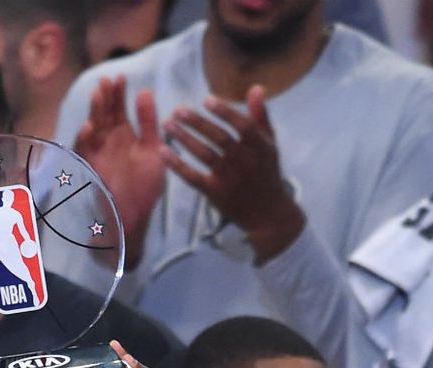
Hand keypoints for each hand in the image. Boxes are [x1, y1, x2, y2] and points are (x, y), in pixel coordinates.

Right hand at [72, 77, 164, 260]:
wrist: (135, 217)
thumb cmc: (144, 187)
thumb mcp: (153, 150)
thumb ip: (150, 123)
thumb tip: (145, 91)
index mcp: (124, 136)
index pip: (118, 109)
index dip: (119, 94)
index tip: (121, 77)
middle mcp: (108, 142)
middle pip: (104, 114)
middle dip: (105, 98)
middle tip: (107, 80)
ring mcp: (98, 155)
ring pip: (92, 128)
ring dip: (94, 112)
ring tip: (98, 95)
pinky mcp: (91, 170)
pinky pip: (83, 153)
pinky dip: (84, 140)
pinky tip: (89, 127)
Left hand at [161, 87, 304, 262]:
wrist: (268, 214)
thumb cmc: (267, 174)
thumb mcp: (269, 145)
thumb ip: (260, 117)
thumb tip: (256, 88)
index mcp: (259, 146)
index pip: (241, 125)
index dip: (224, 111)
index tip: (206, 100)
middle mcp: (244, 161)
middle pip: (219, 138)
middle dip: (197, 122)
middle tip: (178, 110)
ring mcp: (229, 178)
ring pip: (204, 154)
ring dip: (184, 138)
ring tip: (167, 124)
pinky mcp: (215, 193)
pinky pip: (193, 177)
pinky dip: (177, 165)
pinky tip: (163, 152)